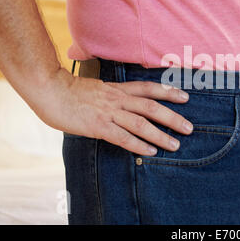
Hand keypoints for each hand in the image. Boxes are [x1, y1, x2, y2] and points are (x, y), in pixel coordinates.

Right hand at [32, 69, 192, 155]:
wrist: (50, 89)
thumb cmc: (71, 90)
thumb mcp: (98, 88)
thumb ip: (113, 96)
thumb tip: (124, 104)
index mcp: (118, 89)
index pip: (149, 89)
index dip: (168, 92)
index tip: (185, 97)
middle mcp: (118, 99)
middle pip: (152, 107)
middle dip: (173, 117)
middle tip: (189, 128)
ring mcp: (109, 113)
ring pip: (141, 123)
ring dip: (160, 135)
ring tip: (175, 145)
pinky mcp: (98, 126)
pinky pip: (123, 137)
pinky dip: (138, 145)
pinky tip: (150, 152)